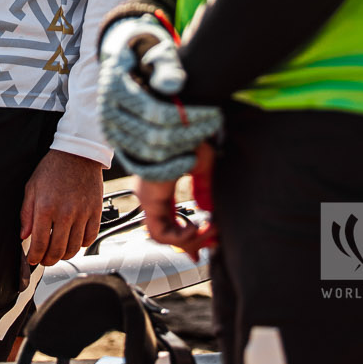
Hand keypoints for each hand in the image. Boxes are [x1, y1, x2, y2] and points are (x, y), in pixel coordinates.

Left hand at [20, 149, 103, 268]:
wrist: (77, 153)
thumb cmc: (53, 168)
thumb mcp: (32, 187)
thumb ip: (26, 213)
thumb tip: (24, 235)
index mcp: (46, 208)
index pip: (40, 243)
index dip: (35, 256)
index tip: (33, 259)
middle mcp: (65, 213)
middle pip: (58, 250)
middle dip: (49, 260)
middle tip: (45, 260)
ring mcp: (82, 213)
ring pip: (75, 248)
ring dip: (65, 255)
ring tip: (59, 253)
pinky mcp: (95, 211)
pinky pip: (90, 237)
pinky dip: (82, 244)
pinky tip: (75, 241)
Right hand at [97, 15, 222, 180]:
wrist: (130, 66)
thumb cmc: (150, 57)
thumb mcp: (158, 52)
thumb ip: (166, 65)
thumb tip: (174, 87)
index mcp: (114, 87)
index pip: (153, 112)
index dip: (188, 116)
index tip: (214, 111)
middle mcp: (107, 114)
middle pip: (153, 136)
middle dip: (191, 132)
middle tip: (216, 122)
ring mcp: (112, 133)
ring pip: (150, 154)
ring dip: (183, 148)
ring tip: (207, 134)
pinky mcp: (120, 148)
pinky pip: (143, 169)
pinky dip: (168, 169)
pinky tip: (191, 159)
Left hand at [137, 144, 217, 258]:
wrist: (178, 121)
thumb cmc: (188, 135)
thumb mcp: (201, 165)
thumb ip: (203, 189)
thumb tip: (207, 210)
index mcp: (161, 186)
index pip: (171, 221)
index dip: (189, 236)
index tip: (207, 242)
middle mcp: (152, 195)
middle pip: (167, 233)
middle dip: (194, 242)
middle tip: (213, 242)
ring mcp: (149, 198)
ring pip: (163, 236)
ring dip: (190, 239)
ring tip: (209, 228)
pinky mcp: (150, 200)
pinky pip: (161, 233)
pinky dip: (181, 236)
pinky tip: (195, 226)